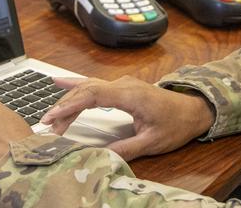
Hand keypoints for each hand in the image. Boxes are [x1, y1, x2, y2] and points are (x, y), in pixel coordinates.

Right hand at [40, 75, 214, 160]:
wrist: (193, 110)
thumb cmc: (176, 124)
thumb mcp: (153, 142)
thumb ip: (126, 149)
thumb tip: (101, 157)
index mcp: (131, 95)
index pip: (93, 96)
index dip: (70, 105)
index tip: (54, 117)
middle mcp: (124, 85)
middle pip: (86, 90)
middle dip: (64, 106)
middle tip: (47, 124)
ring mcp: (122, 84)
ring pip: (88, 87)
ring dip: (68, 100)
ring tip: (50, 116)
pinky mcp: (121, 88)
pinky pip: (94, 85)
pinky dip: (76, 87)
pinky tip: (60, 82)